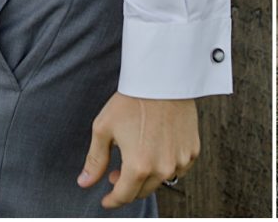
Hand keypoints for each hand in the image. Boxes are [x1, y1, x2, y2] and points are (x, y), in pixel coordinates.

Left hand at [78, 93, 198, 209]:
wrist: (163, 77)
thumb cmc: (132, 99)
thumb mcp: (104, 128)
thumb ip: (95, 160)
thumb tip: (84, 182)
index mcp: (138, 166)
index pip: (124, 196)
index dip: (112, 200)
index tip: (106, 199)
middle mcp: (162, 168)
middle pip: (142, 192)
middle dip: (127, 187)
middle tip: (116, 173)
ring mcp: (180, 159)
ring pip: (161, 181)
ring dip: (147, 177)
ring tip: (137, 159)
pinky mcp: (193, 149)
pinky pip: (179, 168)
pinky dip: (167, 165)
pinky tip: (157, 151)